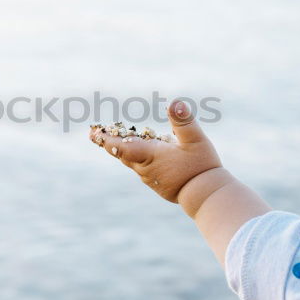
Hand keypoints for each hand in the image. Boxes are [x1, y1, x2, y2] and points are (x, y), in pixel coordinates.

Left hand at [88, 100, 222, 216]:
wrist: (206, 196)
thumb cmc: (201, 167)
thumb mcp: (195, 140)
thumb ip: (183, 121)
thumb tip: (175, 103)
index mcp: (150, 154)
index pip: (121, 146)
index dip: (106, 139)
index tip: (93, 132)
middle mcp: (145, 168)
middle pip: (122, 154)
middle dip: (109, 143)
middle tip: (95, 133)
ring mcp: (150, 178)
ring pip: (131, 162)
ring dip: (122, 150)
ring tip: (114, 139)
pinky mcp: (157, 184)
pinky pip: (142, 168)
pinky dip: (136, 159)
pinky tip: (140, 153)